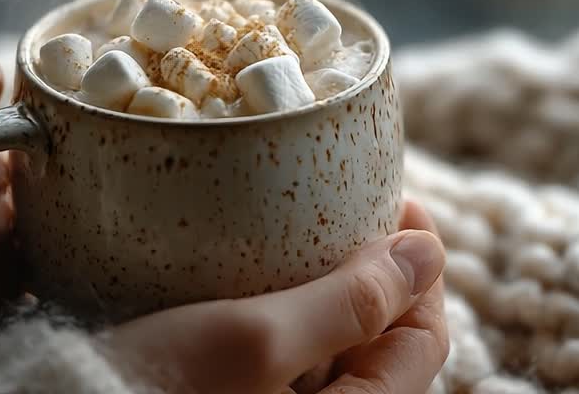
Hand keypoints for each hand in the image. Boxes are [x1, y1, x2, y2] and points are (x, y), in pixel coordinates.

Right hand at [105, 201, 448, 393]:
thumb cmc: (151, 393)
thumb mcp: (255, 340)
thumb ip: (351, 301)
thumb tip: (428, 251)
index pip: (424, 341)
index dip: (420, 269)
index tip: (397, 204)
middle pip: (379, 343)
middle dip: (371, 271)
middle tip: (345, 205)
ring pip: (328, 347)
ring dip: (323, 287)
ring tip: (297, 227)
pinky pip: (278, 356)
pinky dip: (277, 309)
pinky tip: (248, 271)